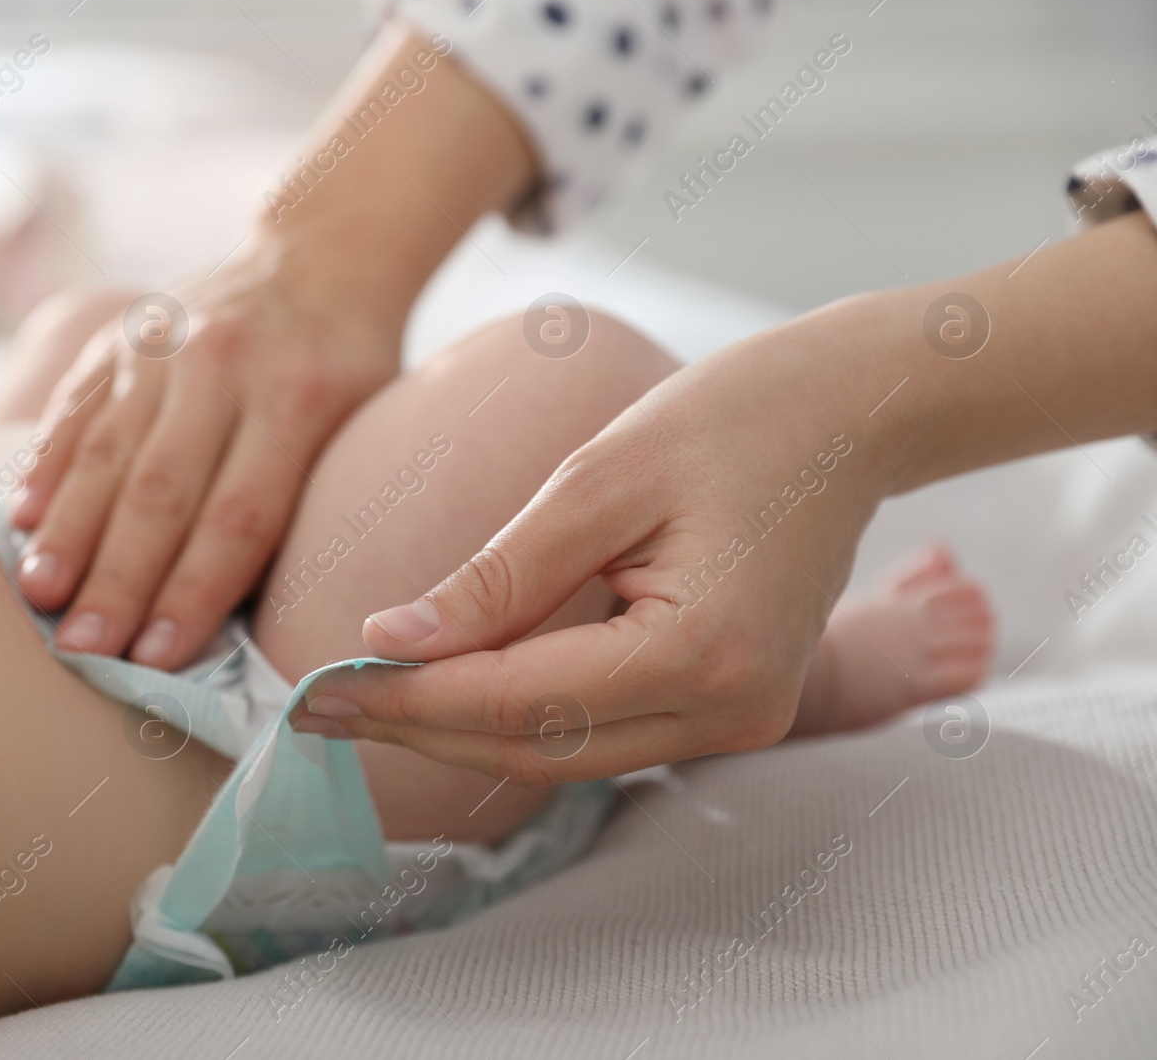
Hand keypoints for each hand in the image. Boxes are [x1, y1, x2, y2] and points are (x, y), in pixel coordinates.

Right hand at [9, 24, 537, 667]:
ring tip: (40, 595)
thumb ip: (303, 506)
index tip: (158, 657)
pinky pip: (75, 407)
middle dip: (120, 578)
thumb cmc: (349, 374)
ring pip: (106, 451)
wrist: (319, 258)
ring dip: (69, 531)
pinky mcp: (119, 336)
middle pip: (162, 492)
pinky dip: (46, 464)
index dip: (194, 591)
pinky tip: (20, 519)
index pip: (238, 515)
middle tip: (84, 647)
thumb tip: (244, 619)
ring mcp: (164, 346)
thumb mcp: (361, 430)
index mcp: (297, 401)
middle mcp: (223, 368)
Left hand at [289, 294, 908, 784]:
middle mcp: (728, 712)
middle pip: (538, 747)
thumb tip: (391, 639)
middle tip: (316, 709)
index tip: (316, 692)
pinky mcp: (729, 706)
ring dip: (463, 728)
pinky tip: (452, 685)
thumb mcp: (599, 479)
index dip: (409, 702)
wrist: (849, 413)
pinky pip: (602, 729)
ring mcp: (738, 720)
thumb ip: (498, 576)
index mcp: (700, 654)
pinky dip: (521, 713)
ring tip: (366, 699)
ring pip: (565, 752)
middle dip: (420, 728)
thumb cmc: (732, 418)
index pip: (518, 700)